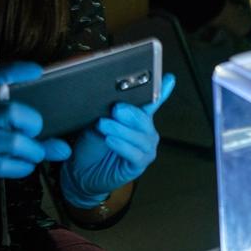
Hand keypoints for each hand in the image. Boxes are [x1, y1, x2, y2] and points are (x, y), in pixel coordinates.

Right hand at [0, 63, 70, 209]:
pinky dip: (22, 168)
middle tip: (34, 134)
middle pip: (12, 111)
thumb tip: (65, 150)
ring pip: (13, 142)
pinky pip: (5, 164)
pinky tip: (20, 167)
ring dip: (33, 153)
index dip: (15, 71)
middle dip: (33, 124)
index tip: (37, 70)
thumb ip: (32, 139)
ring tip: (31, 156)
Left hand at [60, 74, 173, 207]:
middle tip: (116, 108)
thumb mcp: (96, 123)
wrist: (82, 171)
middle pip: (145, 119)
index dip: (162, 90)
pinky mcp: (139, 165)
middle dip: (131, 113)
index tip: (168, 78)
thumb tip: (113, 102)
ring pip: (140, 136)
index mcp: (139, 117)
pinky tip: (110, 140)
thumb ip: (107, 113)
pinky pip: (134, 154)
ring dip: (121, 130)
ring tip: (104, 125)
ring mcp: (145, 148)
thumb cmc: (91, 145)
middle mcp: (146, 132)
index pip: (152, 101)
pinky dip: (122, 146)